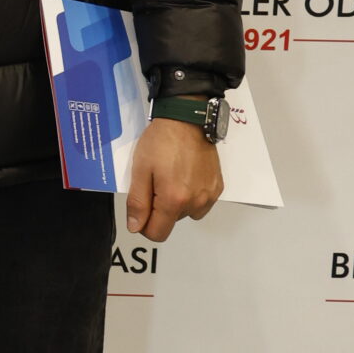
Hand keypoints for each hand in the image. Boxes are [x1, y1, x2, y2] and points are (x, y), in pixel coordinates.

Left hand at [126, 118, 222, 242]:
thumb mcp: (140, 170)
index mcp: (174, 200)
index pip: (158, 234)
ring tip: (170, 177)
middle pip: (171, 222)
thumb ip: (138, 202)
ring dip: (176, 203)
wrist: (188, 119)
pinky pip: (201, 202)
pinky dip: (191, 195)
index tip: (141, 209)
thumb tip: (136, 227)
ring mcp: (209, 195)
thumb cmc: (162, 141)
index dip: (144, 226)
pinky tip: (185, 176)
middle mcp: (196, 202)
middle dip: (160, 209)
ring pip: (187, 213)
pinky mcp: (217, 187)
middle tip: (155, 182)